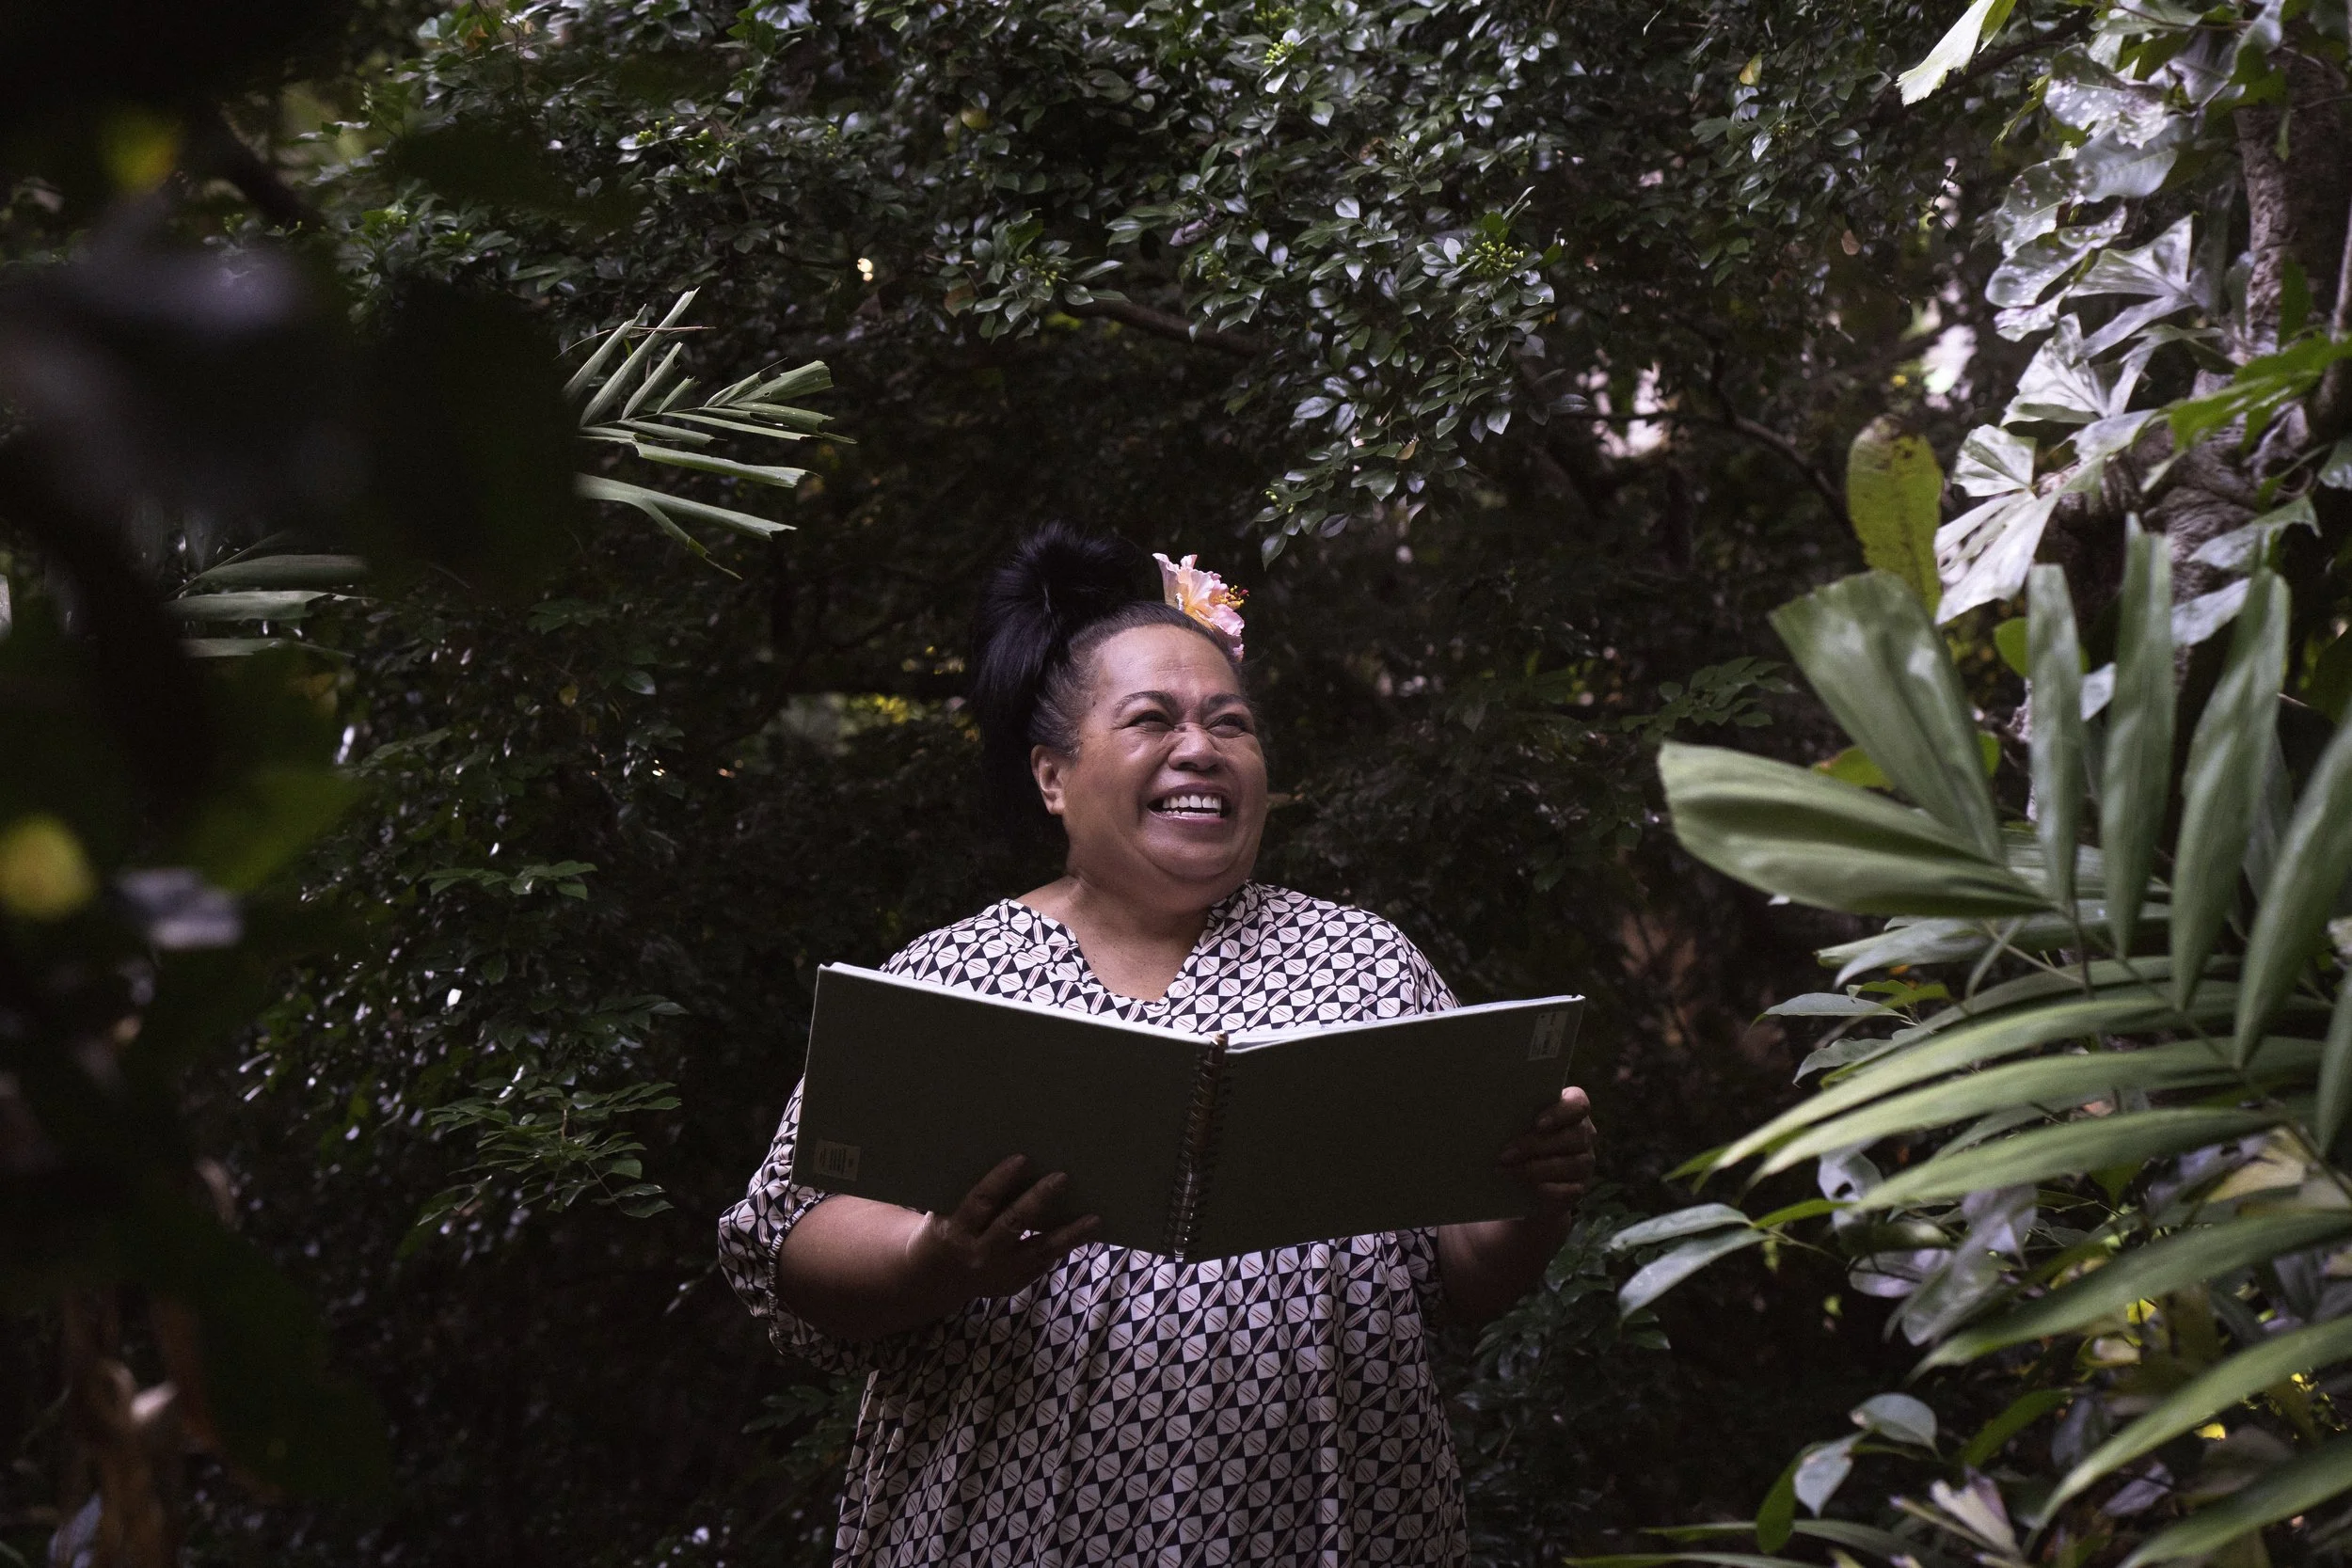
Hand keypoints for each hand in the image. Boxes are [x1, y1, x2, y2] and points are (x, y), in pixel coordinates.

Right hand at [906, 1154, 1099, 1304]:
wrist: (936, 1279)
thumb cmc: (944, 1229)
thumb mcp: (943, 1213)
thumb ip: (969, 1197)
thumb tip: (1006, 1161)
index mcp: (956, 1229)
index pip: (981, 1201)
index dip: (1000, 1179)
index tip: (1022, 1158)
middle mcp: (979, 1252)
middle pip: (1013, 1223)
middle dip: (1039, 1200)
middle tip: (1062, 1177)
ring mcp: (999, 1271)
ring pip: (1038, 1249)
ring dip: (1068, 1235)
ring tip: (1094, 1219)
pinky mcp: (1013, 1282)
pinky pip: (1042, 1264)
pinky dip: (1063, 1248)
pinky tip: (1085, 1233)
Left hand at [1498, 1086, 1596, 1222]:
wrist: (1524, 1181)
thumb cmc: (1518, 1141)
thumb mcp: (1517, 1125)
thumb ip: (1514, 1115)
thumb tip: (1486, 1112)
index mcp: (1572, 1110)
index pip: (1579, 1104)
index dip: (1561, 1113)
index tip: (1537, 1123)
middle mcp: (1584, 1135)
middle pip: (1574, 1136)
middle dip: (1536, 1145)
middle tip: (1505, 1154)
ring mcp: (1585, 1162)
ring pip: (1572, 1164)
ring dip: (1536, 1169)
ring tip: (1505, 1171)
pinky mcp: (1579, 1188)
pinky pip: (1570, 1190)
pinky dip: (1549, 1189)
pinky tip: (1529, 1189)